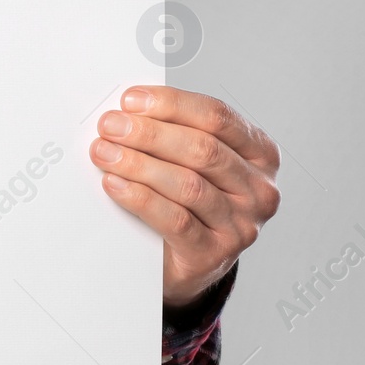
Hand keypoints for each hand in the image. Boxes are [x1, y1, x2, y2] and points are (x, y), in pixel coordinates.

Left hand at [90, 86, 279, 308]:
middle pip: (202, 149)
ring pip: (188, 184)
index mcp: (260, 155)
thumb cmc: (191, 205)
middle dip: (149, 133)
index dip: (171, 104)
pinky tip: (115, 185)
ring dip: (139, 164)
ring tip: (104, 153)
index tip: (132, 100)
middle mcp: (258, 189)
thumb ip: (175, 136)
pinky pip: (175, 220)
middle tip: (111, 126)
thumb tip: (129, 111)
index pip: (217, 118)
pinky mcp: (213, 253)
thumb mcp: (195, 165)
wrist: (189, 264)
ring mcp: (241, 224)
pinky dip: (140, 199)